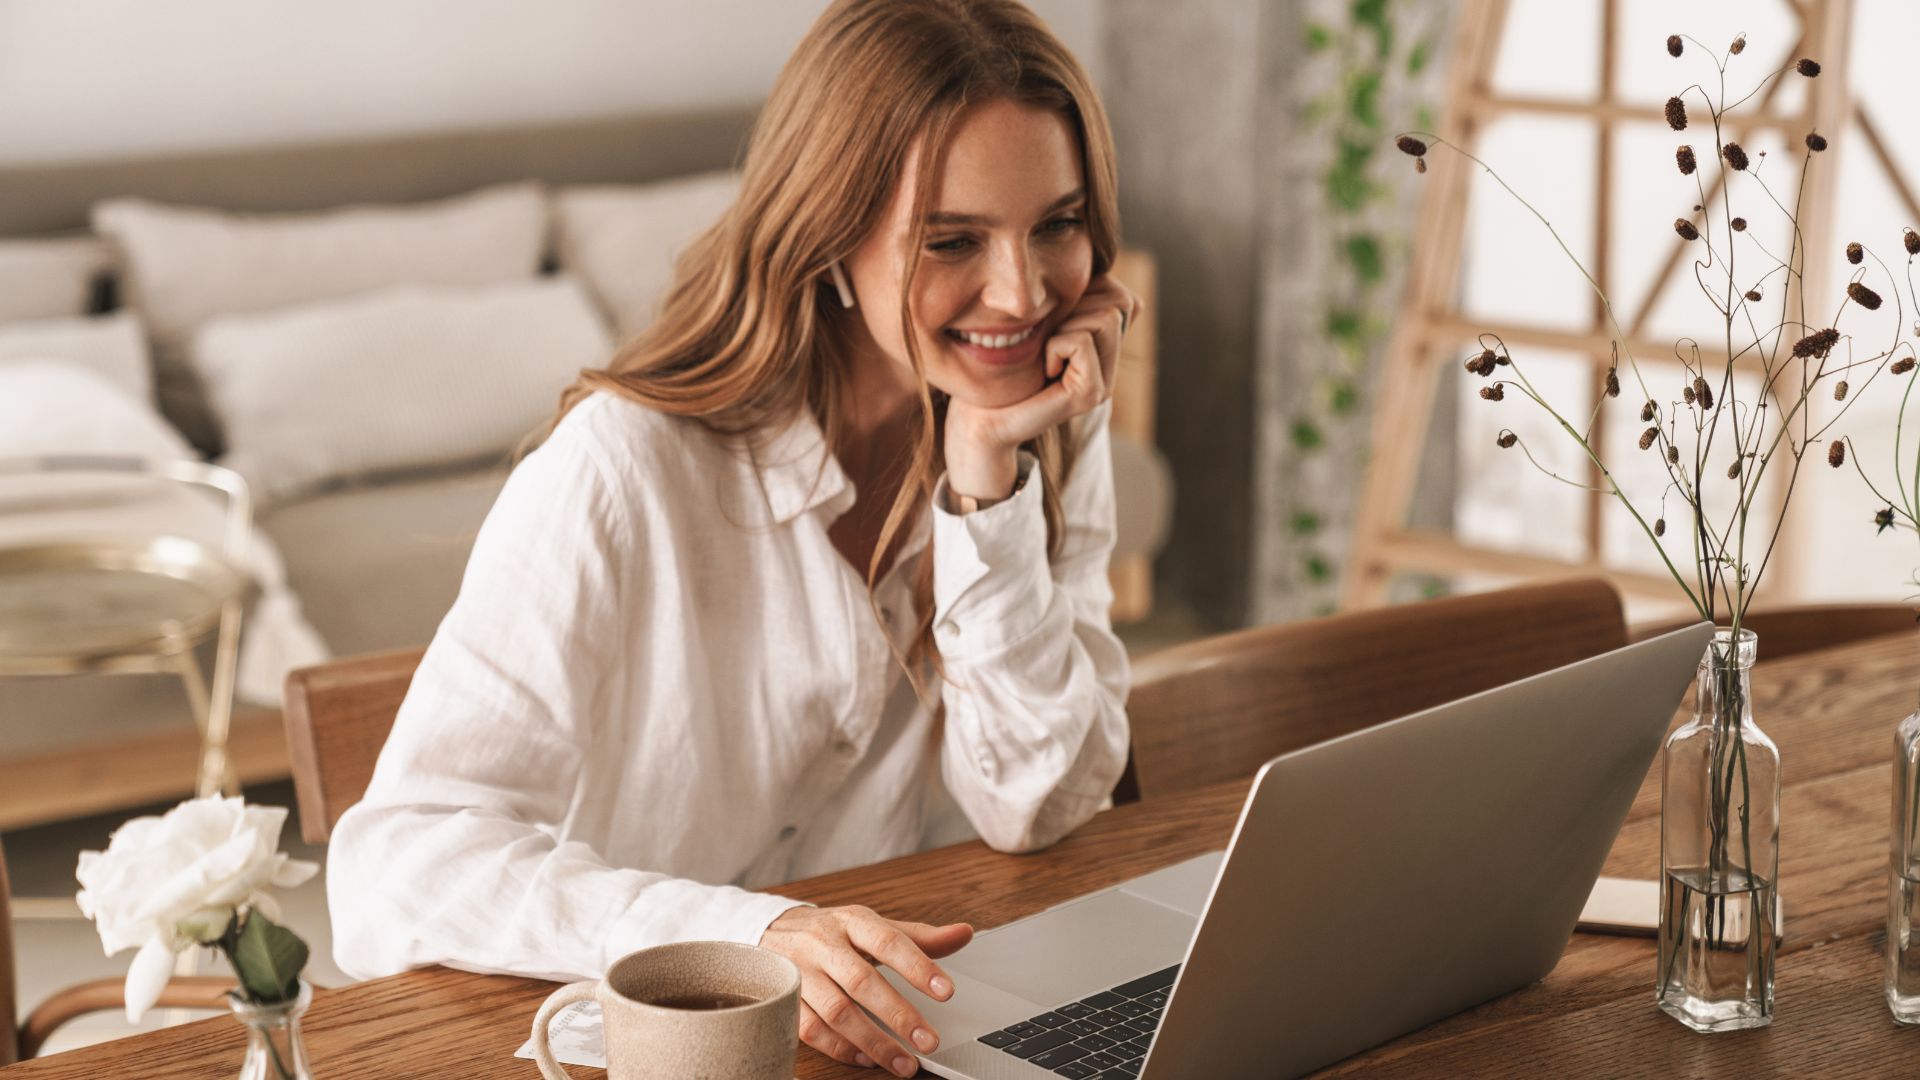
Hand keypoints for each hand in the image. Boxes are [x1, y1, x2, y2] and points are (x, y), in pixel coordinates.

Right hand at [759, 905, 974, 1075]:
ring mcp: (800, 972)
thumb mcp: (872, 926)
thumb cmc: (833, 932)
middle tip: (928, 1041)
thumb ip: (918, 936)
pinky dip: (841, 1048)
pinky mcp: (784, 998)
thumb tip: (964, 933)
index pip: (888, 940)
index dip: (918, 966)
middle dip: (898, 1014)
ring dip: (873, 1041)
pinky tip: (867, 1058)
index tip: (946, 991)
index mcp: (851, 921)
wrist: (771, 930)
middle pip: (862, 981)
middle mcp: (824, 944)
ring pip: (837, 1011)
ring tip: (904, 1062)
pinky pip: (812, 1030)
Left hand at [945, 273, 1141, 500]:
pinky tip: (1043, 369)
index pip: (1122, 295)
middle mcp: (1111, 365)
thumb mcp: (1041, 318)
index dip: (1084, 292)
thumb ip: (1071, 296)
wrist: (980, 415)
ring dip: (1064, 326)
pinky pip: (1081, 341)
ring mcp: (1105, 382)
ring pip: (1106, 317)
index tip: (1052, 322)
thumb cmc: (1000, 362)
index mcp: (1104, 346)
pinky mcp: (1091, 394)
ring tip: (1046, 353)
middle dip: (1075, 307)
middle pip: (1120, 302)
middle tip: (1047, 339)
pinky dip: (1055, 346)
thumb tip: (1099, 266)